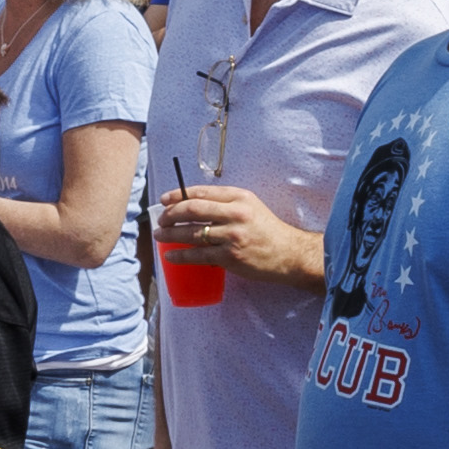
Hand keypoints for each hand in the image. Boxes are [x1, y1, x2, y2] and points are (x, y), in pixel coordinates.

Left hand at [159, 183, 309, 282]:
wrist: (288, 254)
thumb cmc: (268, 230)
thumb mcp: (250, 207)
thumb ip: (226, 204)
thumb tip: (192, 205)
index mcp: (239, 197)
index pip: (202, 192)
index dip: (179, 195)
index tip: (165, 199)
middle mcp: (236, 213)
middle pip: (193, 209)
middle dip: (171, 214)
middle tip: (161, 219)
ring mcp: (232, 236)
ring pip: (192, 232)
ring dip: (171, 234)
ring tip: (160, 236)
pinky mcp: (230, 256)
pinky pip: (198, 254)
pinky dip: (181, 255)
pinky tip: (170, 255)